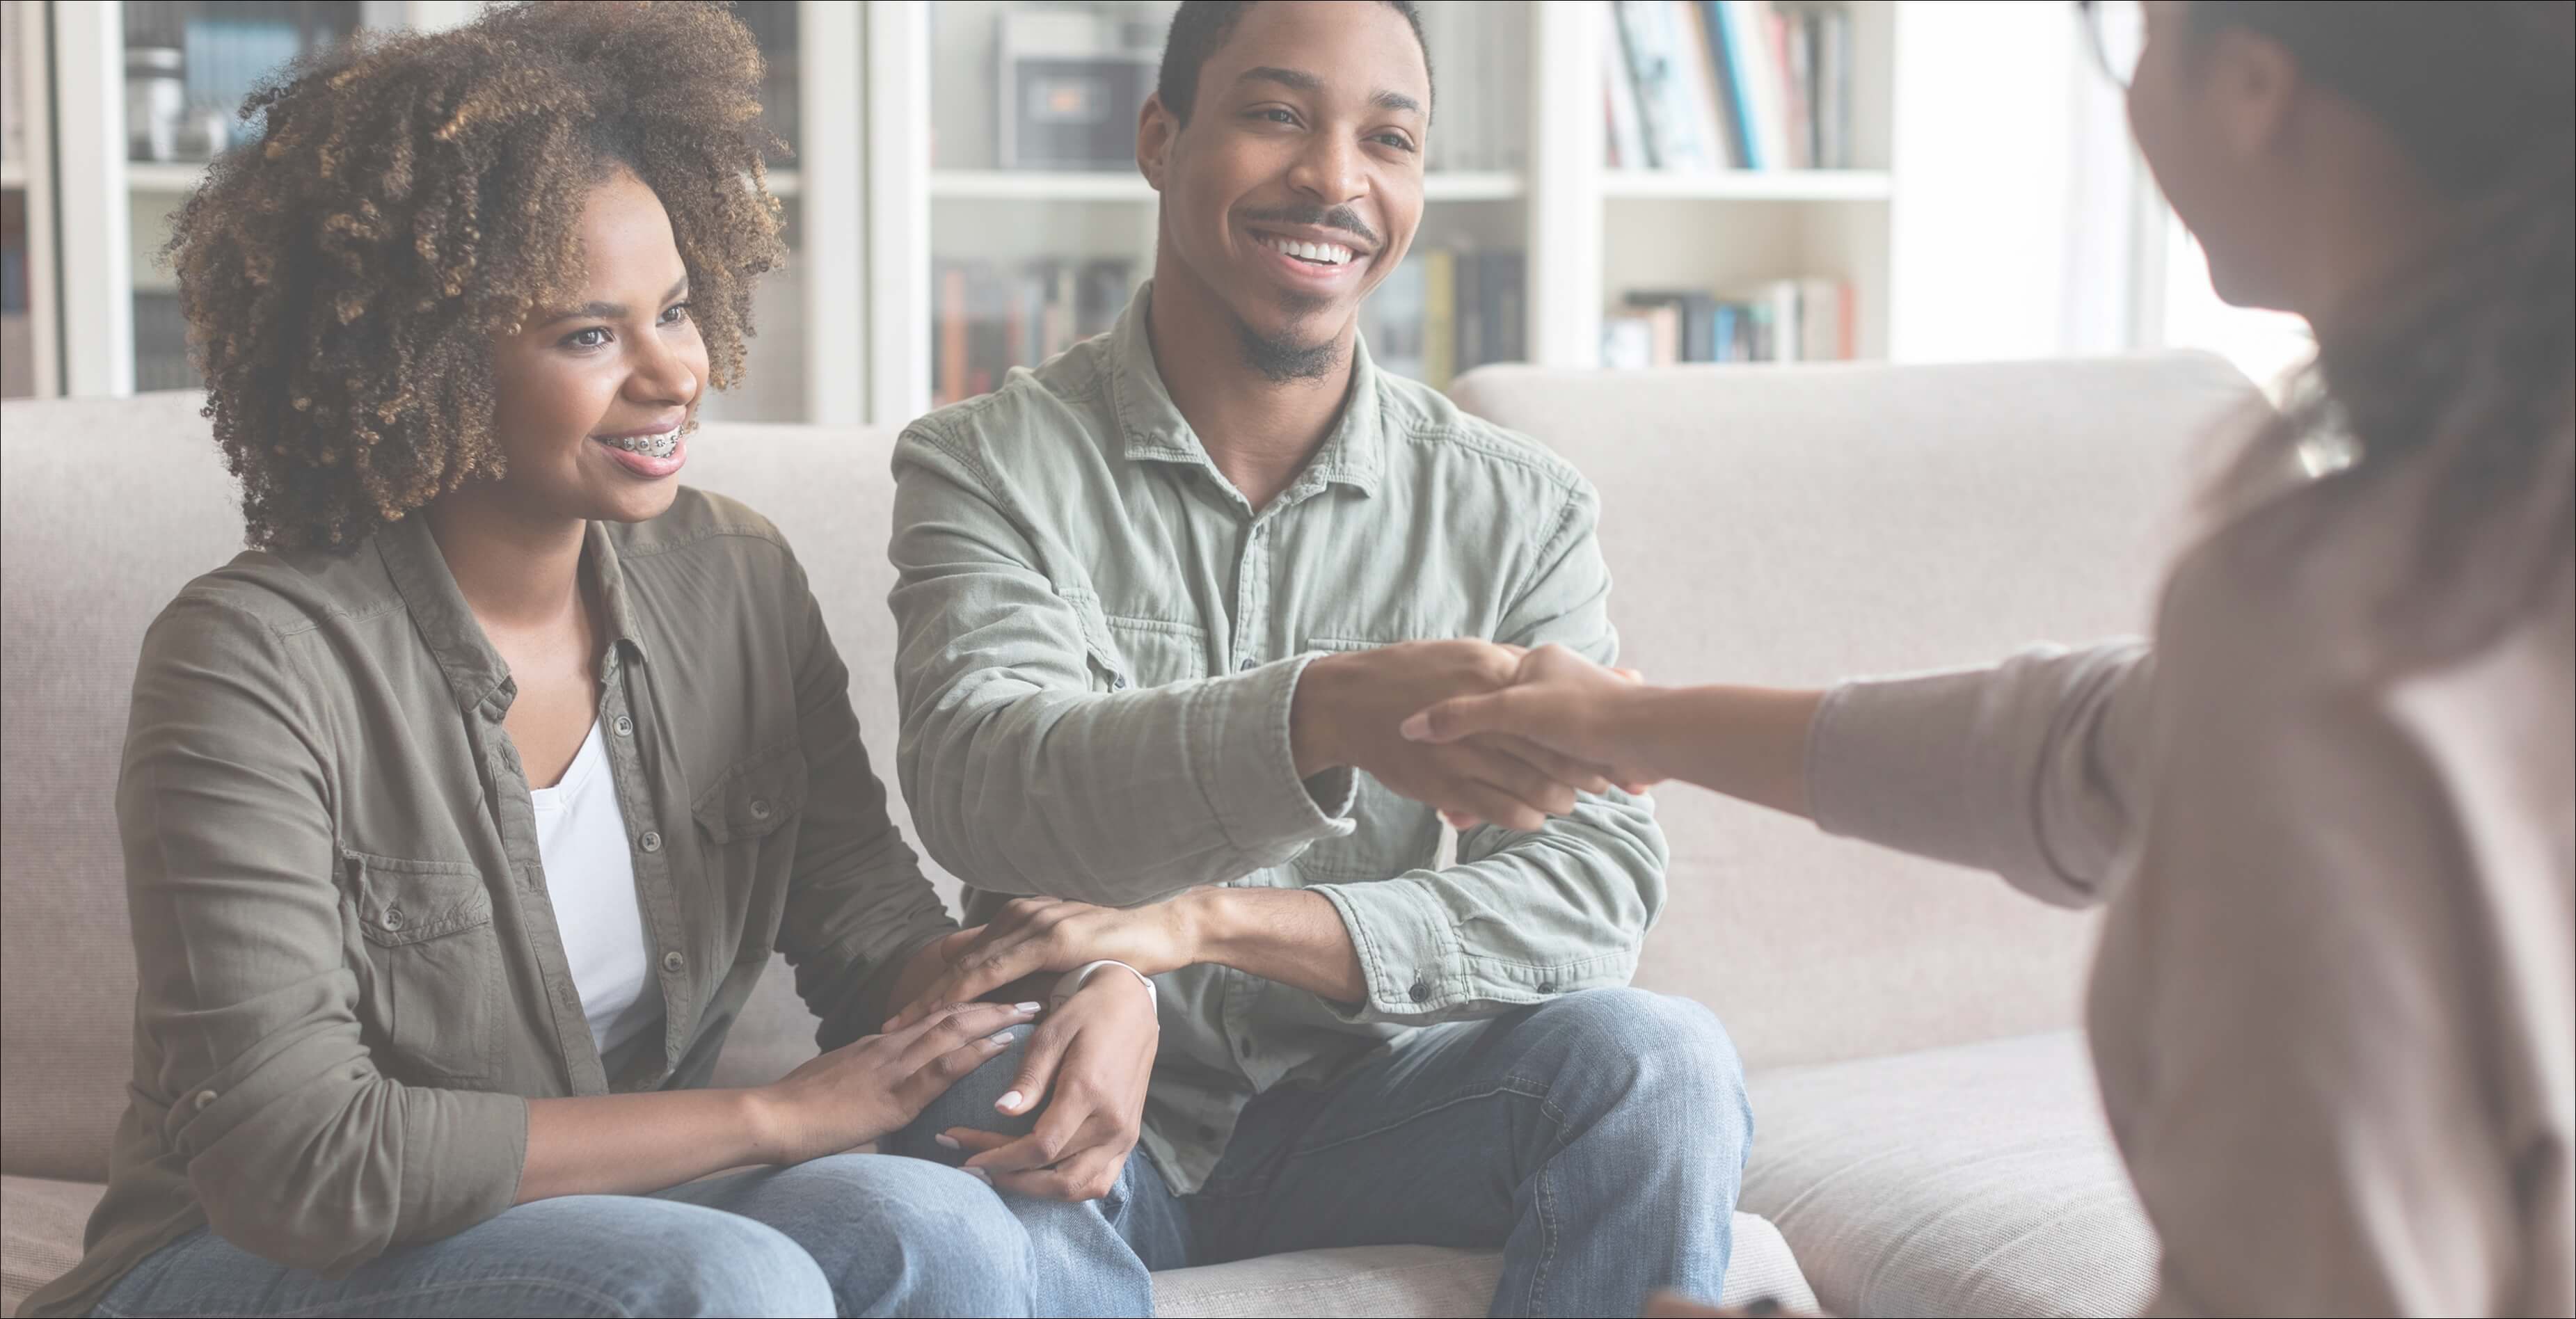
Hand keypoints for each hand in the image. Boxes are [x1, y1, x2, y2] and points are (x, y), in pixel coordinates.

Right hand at [749, 1001, 1036, 1165]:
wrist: (770, 1117)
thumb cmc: (797, 1108)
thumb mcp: (838, 1086)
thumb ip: (865, 1082)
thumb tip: (882, 1092)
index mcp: (879, 1044)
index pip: (933, 1017)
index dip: (969, 1007)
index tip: (999, 999)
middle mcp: (890, 1045)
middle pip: (952, 1014)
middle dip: (994, 1004)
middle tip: (1031, 996)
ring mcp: (893, 1065)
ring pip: (954, 1030)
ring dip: (996, 1019)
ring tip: (1030, 1012)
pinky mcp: (894, 1094)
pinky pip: (942, 1067)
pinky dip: (976, 1053)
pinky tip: (1002, 1048)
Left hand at [888, 896, 1195, 1029]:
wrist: (1163, 928)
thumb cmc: (1119, 947)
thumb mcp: (1066, 957)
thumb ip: (1035, 968)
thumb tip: (1009, 996)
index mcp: (1020, 920)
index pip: (966, 956)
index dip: (933, 985)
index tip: (905, 1014)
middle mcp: (1020, 916)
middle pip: (958, 961)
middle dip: (923, 995)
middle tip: (889, 1026)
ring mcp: (1033, 923)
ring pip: (971, 965)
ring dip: (936, 997)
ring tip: (908, 1025)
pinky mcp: (1051, 937)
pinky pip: (1000, 969)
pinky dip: (970, 992)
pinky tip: (952, 1012)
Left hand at [940, 970, 1156, 1200]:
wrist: (1133, 1007)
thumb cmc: (1087, 1014)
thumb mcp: (1052, 1033)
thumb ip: (1029, 1076)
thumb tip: (1001, 1110)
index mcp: (1090, 1092)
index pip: (1041, 1147)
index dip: (999, 1158)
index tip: (966, 1157)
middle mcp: (1112, 1122)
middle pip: (1056, 1176)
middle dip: (1009, 1177)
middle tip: (973, 1167)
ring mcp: (1124, 1135)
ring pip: (1078, 1188)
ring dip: (1036, 1190)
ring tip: (1001, 1175)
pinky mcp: (1128, 1140)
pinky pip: (1098, 1182)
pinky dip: (1064, 1188)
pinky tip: (1035, 1175)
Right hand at [1293, 639, 1625, 831]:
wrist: (1349, 703)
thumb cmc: (1412, 673)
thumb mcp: (1463, 654)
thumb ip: (1508, 661)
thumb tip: (1555, 662)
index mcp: (1488, 674)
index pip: (1551, 707)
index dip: (1584, 730)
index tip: (1609, 742)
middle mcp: (1479, 713)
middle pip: (1548, 750)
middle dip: (1582, 771)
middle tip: (1606, 784)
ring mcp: (1460, 752)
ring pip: (1528, 784)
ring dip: (1557, 798)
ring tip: (1569, 803)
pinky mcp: (1443, 784)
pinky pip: (1495, 808)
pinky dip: (1523, 816)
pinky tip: (1534, 817)